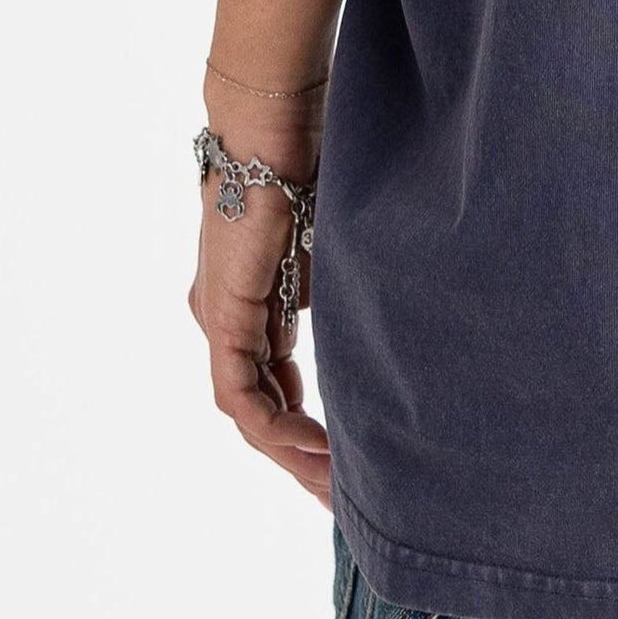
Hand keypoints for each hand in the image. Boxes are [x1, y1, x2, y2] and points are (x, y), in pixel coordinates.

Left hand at [193, 143, 330, 505]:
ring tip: (336, 485)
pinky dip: (273, 425)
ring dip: (290, 452)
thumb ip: (347, 289)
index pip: (276, 384)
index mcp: (254, 301)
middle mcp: (229, 316)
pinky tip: (312, 446)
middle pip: (262, 408)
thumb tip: (395, 319)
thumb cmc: (315, 159)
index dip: (309, 428)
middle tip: (345, 499)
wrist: (273, 119)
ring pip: (250, 411)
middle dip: (303, 457)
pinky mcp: (222, 313)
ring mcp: (221, 317)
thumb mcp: (339, 243)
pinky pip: (240, 393)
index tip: (351, 460)